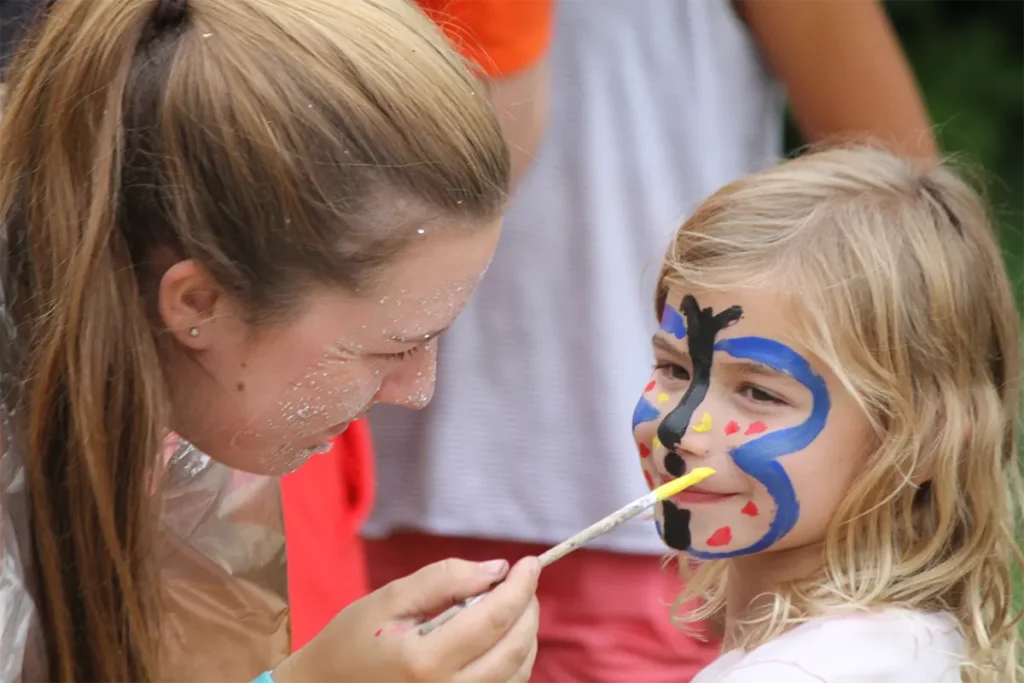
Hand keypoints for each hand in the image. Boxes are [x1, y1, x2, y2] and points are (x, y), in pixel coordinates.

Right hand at [273, 556, 539, 682]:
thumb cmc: (351, 643)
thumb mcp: (388, 599)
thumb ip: (443, 579)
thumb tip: (496, 569)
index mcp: (425, 660)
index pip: (494, 619)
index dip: (520, 587)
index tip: (530, 563)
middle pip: (515, 649)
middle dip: (527, 608)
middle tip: (522, 582)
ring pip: (517, 673)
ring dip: (525, 636)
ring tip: (511, 607)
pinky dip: (513, 661)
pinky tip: (499, 640)